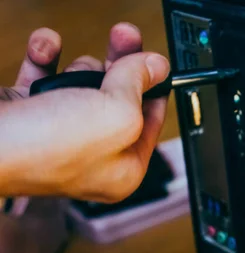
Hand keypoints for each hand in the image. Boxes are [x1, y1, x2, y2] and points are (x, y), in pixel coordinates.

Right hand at [0, 23, 169, 202]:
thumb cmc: (45, 146)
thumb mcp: (116, 113)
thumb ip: (139, 85)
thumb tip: (156, 66)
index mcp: (122, 169)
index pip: (151, 122)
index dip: (157, 88)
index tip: (158, 61)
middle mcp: (92, 156)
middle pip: (119, 99)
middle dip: (122, 64)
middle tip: (125, 35)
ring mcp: (59, 136)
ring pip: (84, 86)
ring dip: (83, 64)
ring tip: (78, 64)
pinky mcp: (29, 116)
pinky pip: (45, 79)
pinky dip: (47, 59)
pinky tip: (46, 48)